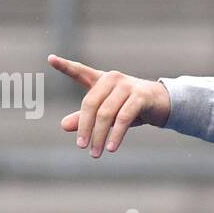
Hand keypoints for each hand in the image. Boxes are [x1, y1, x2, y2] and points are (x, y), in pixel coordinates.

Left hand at [48, 53, 171, 156]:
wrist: (163, 104)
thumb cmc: (131, 107)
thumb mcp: (107, 112)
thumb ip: (85, 118)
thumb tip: (63, 126)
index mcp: (101, 80)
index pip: (80, 71)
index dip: (65, 66)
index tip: (51, 59)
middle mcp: (112, 79)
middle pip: (91, 103)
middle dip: (85, 127)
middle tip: (81, 146)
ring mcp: (127, 86)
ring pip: (106, 113)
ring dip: (100, 136)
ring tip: (95, 153)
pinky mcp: (141, 96)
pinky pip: (124, 118)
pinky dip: (116, 134)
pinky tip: (111, 147)